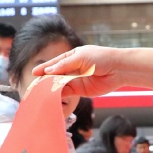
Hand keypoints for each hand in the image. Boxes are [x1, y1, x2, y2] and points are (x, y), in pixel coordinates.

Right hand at [31, 45, 152, 98]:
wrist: (118, 69)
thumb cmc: (101, 58)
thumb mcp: (80, 57)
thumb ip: (64, 65)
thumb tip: (49, 71)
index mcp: (71, 57)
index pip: (54, 63)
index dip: (44, 68)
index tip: (34, 73)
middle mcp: (72, 68)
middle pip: (55, 75)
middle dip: (46, 80)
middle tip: (35, 85)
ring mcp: (76, 80)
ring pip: (60, 84)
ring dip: (51, 88)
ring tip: (41, 92)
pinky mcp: (81, 90)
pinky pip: (68, 92)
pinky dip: (60, 94)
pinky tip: (53, 96)